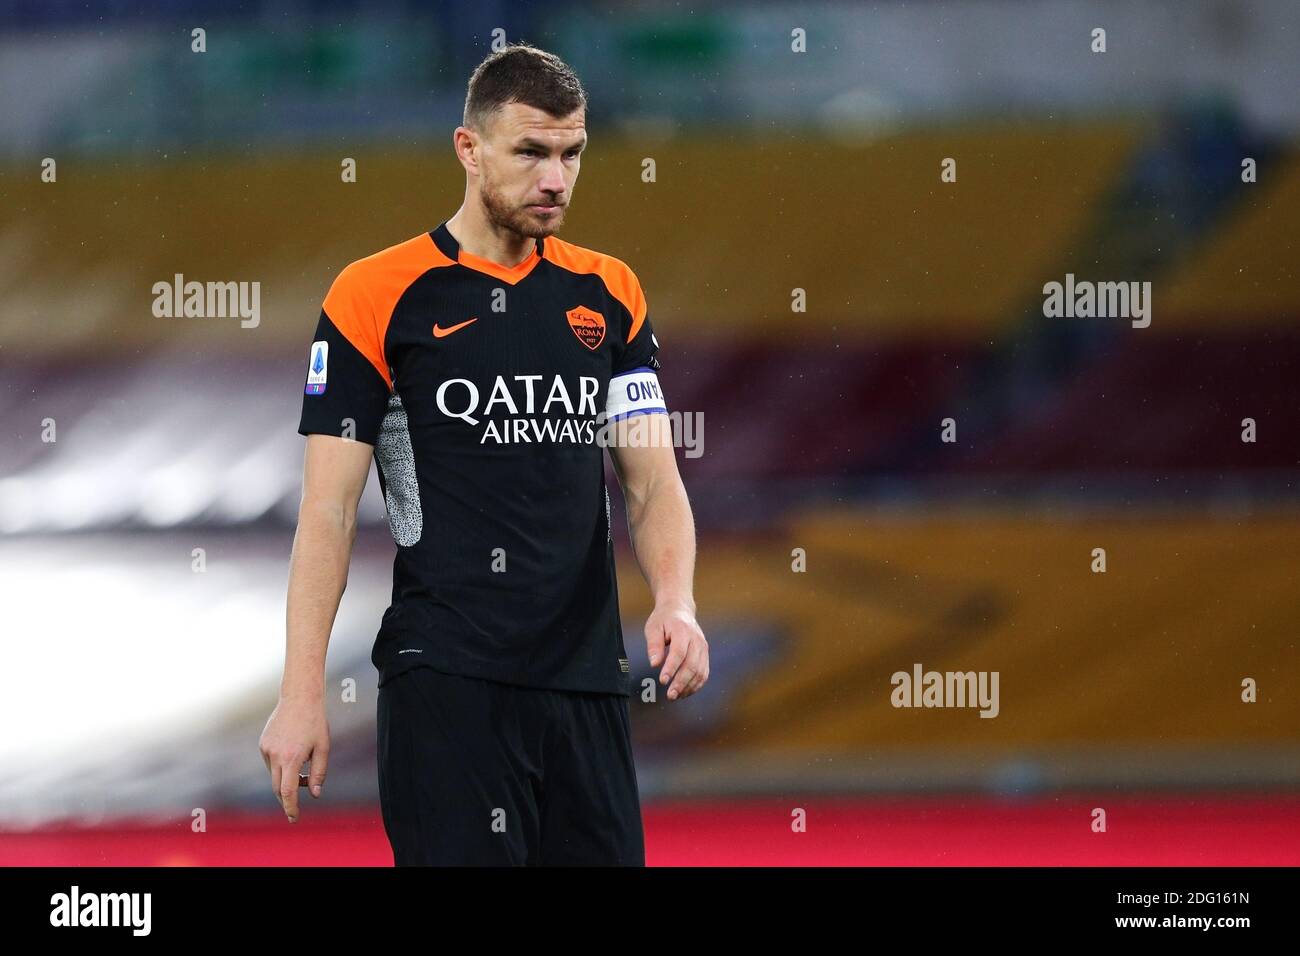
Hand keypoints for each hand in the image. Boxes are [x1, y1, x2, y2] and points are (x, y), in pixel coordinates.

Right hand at [258, 692, 329, 822]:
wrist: (299, 698)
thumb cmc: (315, 722)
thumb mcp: (323, 747)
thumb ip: (319, 772)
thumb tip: (315, 794)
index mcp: (292, 758)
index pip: (288, 791)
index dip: (290, 808)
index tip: (294, 818)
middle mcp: (275, 755)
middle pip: (278, 788)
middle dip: (288, 797)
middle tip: (300, 797)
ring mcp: (266, 749)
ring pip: (274, 775)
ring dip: (286, 778)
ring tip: (302, 764)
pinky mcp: (262, 744)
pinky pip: (270, 763)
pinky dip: (280, 766)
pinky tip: (292, 751)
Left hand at [645, 600, 708, 700]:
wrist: (679, 609)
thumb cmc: (663, 620)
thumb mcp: (653, 628)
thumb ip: (654, 645)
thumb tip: (654, 664)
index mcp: (682, 630)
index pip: (679, 652)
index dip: (671, 668)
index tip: (662, 681)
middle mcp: (696, 639)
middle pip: (692, 664)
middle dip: (681, 682)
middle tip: (670, 695)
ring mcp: (703, 647)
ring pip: (700, 671)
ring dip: (689, 686)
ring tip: (676, 696)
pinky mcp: (705, 654)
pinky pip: (704, 673)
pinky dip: (696, 685)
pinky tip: (684, 692)